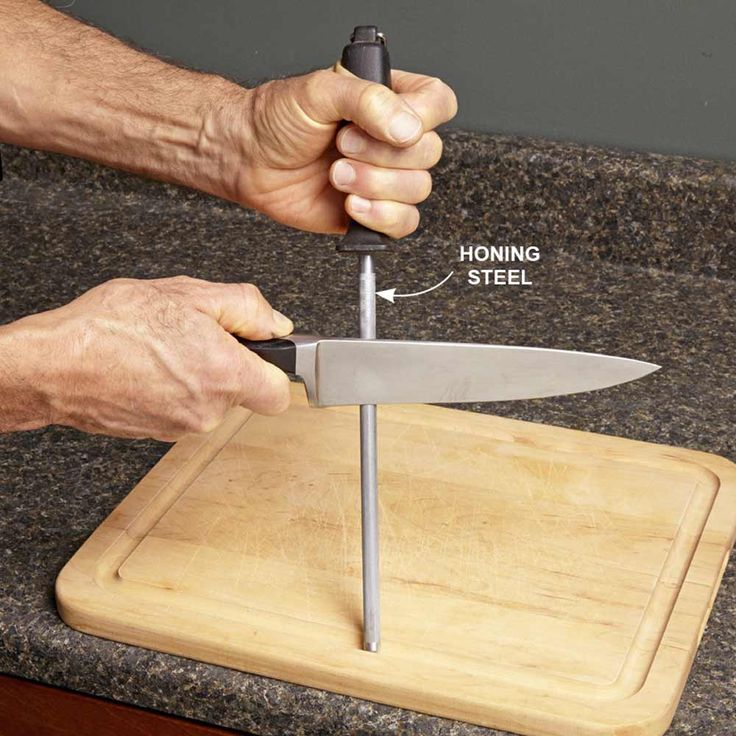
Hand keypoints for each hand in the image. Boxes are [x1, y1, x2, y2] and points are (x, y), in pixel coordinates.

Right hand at [0, 276, 292, 439]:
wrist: (53, 364)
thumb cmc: (112, 328)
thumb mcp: (189, 293)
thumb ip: (246, 308)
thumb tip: (277, 324)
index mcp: (225, 375)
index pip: (279, 394)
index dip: (274, 370)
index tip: (261, 354)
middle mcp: (208, 411)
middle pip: (241, 392)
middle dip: (227, 363)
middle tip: (195, 334)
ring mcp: (181, 427)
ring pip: (211, 400)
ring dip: (198, 374)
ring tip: (164, 348)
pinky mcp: (157, 434)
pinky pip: (183, 409)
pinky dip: (174, 389)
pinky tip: (148, 366)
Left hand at [221, 67, 456, 237]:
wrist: (248, 161)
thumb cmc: (276, 120)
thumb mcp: (318, 92)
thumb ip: (367, 100)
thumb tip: (408, 127)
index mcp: (389, 99)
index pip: (438, 103)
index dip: (421, 118)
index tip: (386, 123)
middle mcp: (391, 139)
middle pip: (430, 153)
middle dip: (382, 156)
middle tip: (342, 147)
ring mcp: (385, 177)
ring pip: (418, 190)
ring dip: (375, 186)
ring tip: (337, 175)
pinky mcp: (374, 211)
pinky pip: (403, 223)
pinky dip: (379, 216)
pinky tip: (351, 204)